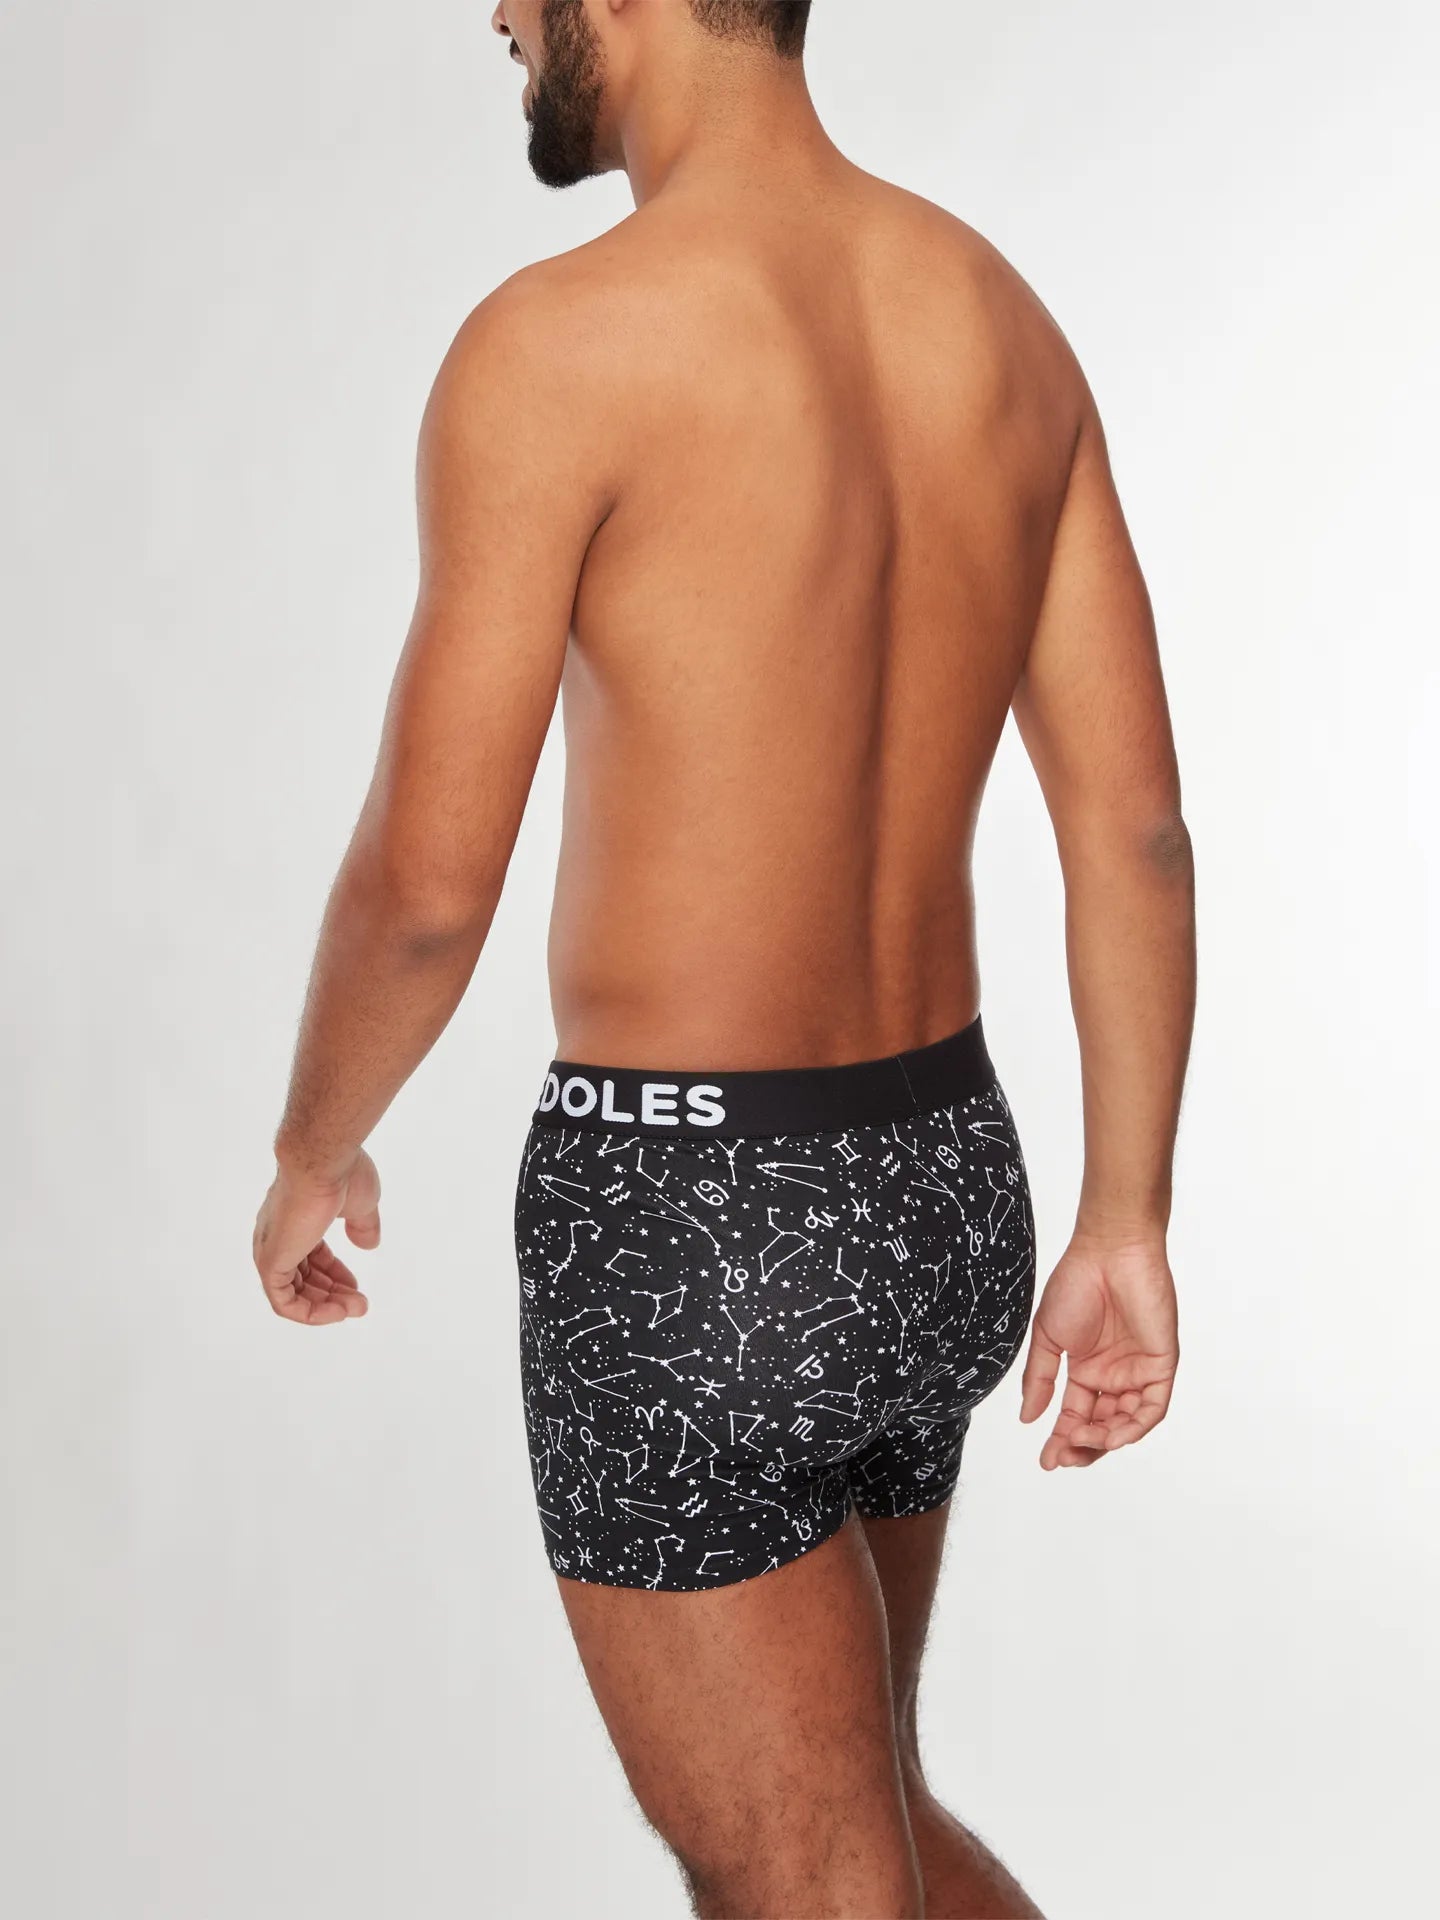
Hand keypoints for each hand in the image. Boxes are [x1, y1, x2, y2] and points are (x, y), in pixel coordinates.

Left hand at [251, 1149, 380, 1325]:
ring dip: (326, 1307)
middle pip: (302, 1277)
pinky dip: (310, 1313)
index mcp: (295, 1219)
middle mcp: (278, 1236)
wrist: (322, 1162)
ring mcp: (271, 1250)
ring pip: (293, 1294)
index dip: (333, 1273)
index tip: (356, 1283)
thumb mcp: (360, 1203)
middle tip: (361, 1304)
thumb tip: (369, 1244)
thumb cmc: (340, 1173)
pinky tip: (338, 1312)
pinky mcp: (270, 1263)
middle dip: (333, 1294)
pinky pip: (284, 1303)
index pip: (309, 1256)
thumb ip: (362, 1225)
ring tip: (356, 1309)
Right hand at [1019, 1230, 1177, 1467]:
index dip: (1062, 1440)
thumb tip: (1027, 1418)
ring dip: (1106, 1439)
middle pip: (1102, 1426)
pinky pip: (1152, 1407)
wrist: (1107, 1252)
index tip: (1045, 1461)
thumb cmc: (1075, 1284)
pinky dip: (1135, 1426)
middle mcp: (1113, 1375)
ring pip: (1127, 1423)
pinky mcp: (1161, 1364)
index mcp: (1086, 1369)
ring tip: (1083, 1441)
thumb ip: (1040, 1379)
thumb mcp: (1048, 1337)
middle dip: (1084, 1446)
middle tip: (1064, 1456)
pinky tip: (1114, 1435)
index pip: (1075, 1415)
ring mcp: (1137, 1371)